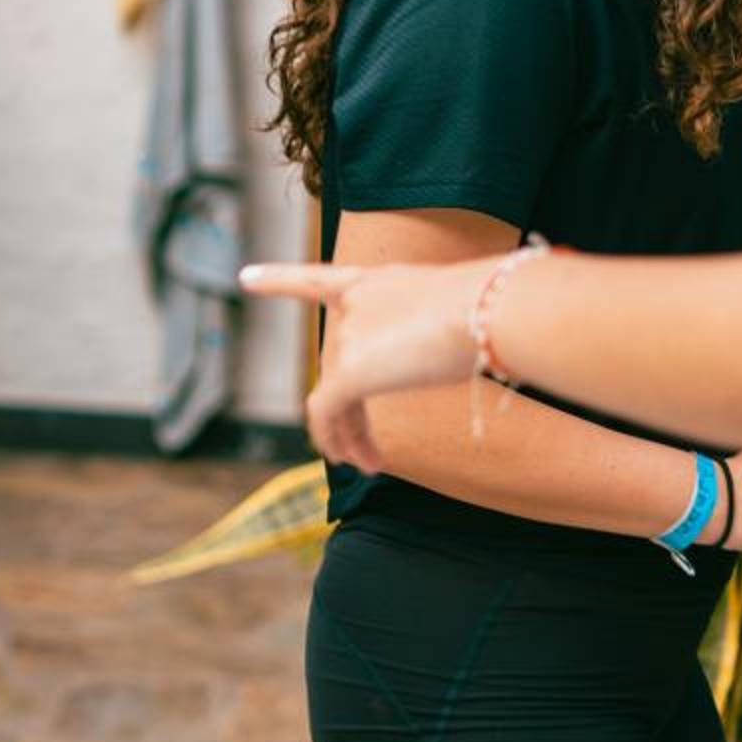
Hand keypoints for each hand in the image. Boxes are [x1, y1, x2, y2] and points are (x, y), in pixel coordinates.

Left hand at [240, 258, 488, 470]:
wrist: (493, 310)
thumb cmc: (495, 309)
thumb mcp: (454, 310)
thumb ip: (423, 333)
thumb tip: (419, 365)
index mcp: (375, 281)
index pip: (317, 279)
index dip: (280, 279)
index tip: (246, 277)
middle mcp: (354, 304)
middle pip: (340, 363)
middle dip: (351, 411)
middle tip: (369, 450)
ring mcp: (348, 336)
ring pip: (335, 393)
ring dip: (349, 433)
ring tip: (366, 464)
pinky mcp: (348, 371)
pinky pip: (325, 412)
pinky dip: (331, 438)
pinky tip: (346, 460)